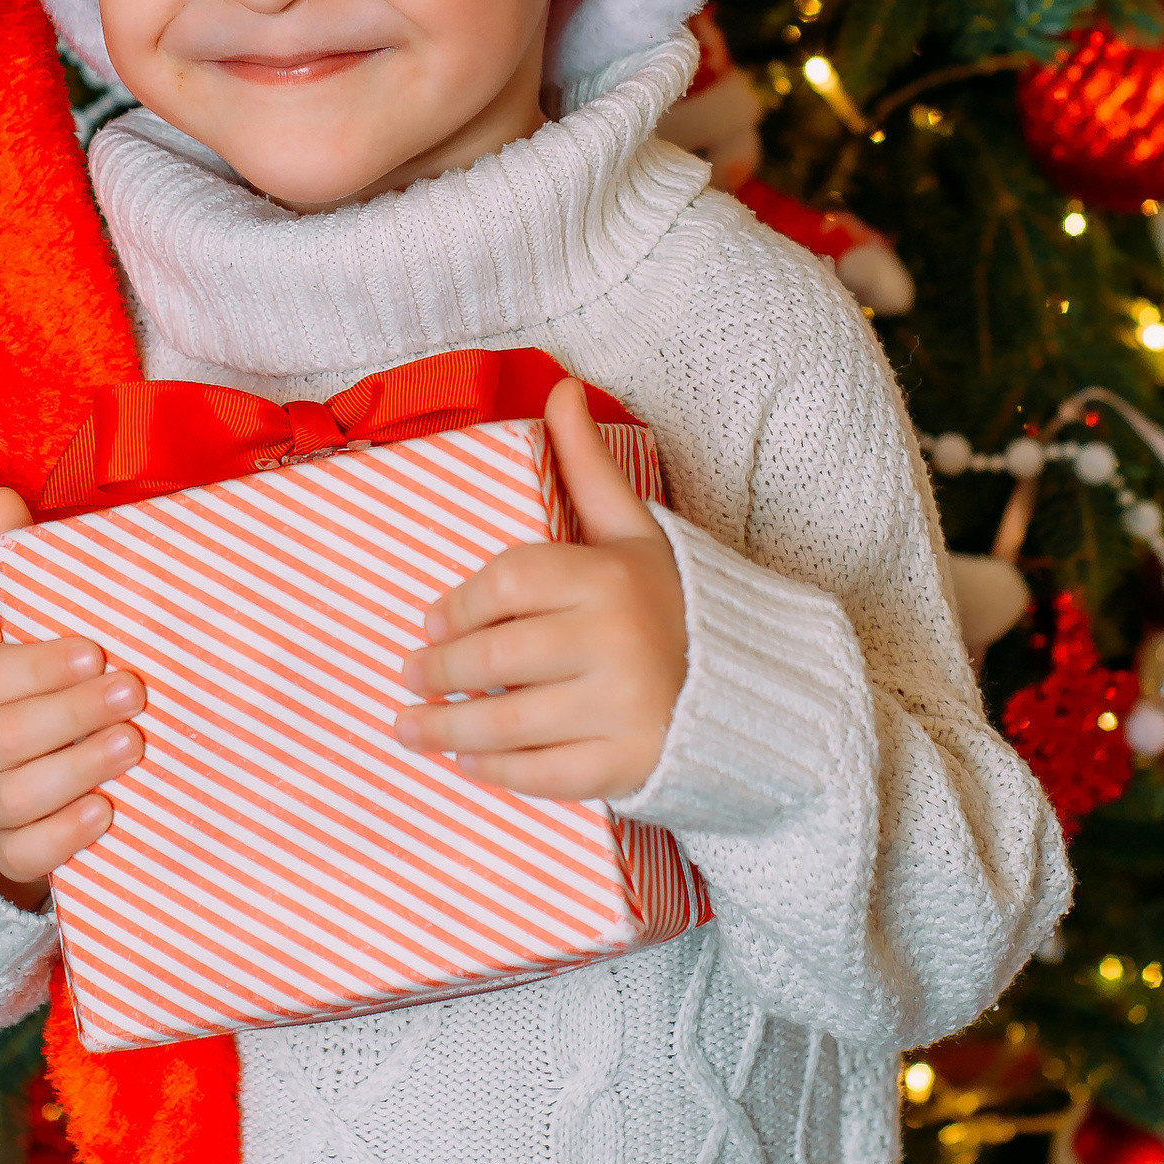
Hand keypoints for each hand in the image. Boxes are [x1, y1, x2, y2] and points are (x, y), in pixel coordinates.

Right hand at [0, 485, 141, 910]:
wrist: (13, 792)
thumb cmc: (29, 696)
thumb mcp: (19, 635)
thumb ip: (9, 570)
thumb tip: (0, 496)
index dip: (36, 667)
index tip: (95, 649)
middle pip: (3, 738)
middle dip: (72, 714)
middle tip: (135, 692)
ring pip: (16, 797)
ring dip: (79, 768)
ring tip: (135, 746)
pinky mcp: (9, 855)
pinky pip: (27, 855)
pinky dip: (67, 835)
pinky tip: (108, 813)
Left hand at [393, 380, 685, 805]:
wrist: (756, 689)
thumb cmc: (677, 603)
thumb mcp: (634, 531)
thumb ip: (589, 466)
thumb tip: (560, 388)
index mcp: (610, 578)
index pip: (509, 583)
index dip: (459, 605)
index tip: (430, 622)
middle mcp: (614, 642)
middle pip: (497, 658)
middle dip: (440, 671)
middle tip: (409, 674)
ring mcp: (622, 709)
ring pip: (509, 724)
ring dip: (446, 730)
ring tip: (408, 726)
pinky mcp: (627, 765)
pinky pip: (543, 775)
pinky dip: (496, 773)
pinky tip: (466, 765)